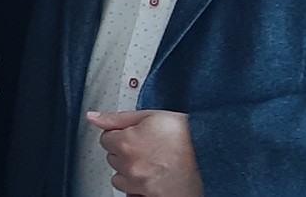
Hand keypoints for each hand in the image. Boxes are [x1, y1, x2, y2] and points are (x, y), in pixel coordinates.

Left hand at [87, 109, 203, 196]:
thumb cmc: (188, 136)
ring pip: (120, 178)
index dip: (121, 135)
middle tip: (148, 148)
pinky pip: (132, 194)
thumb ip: (117, 118)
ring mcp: (139, 183)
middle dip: (125, 153)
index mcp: (126, 142)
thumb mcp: (152, 116)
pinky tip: (154, 179)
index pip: (106, 139)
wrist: (213, 157)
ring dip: (130, 172)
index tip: (135, 135)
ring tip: (152, 164)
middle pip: (113, 158)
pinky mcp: (150, 196)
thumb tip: (92, 117)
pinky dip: (139, 188)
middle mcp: (129, 165)